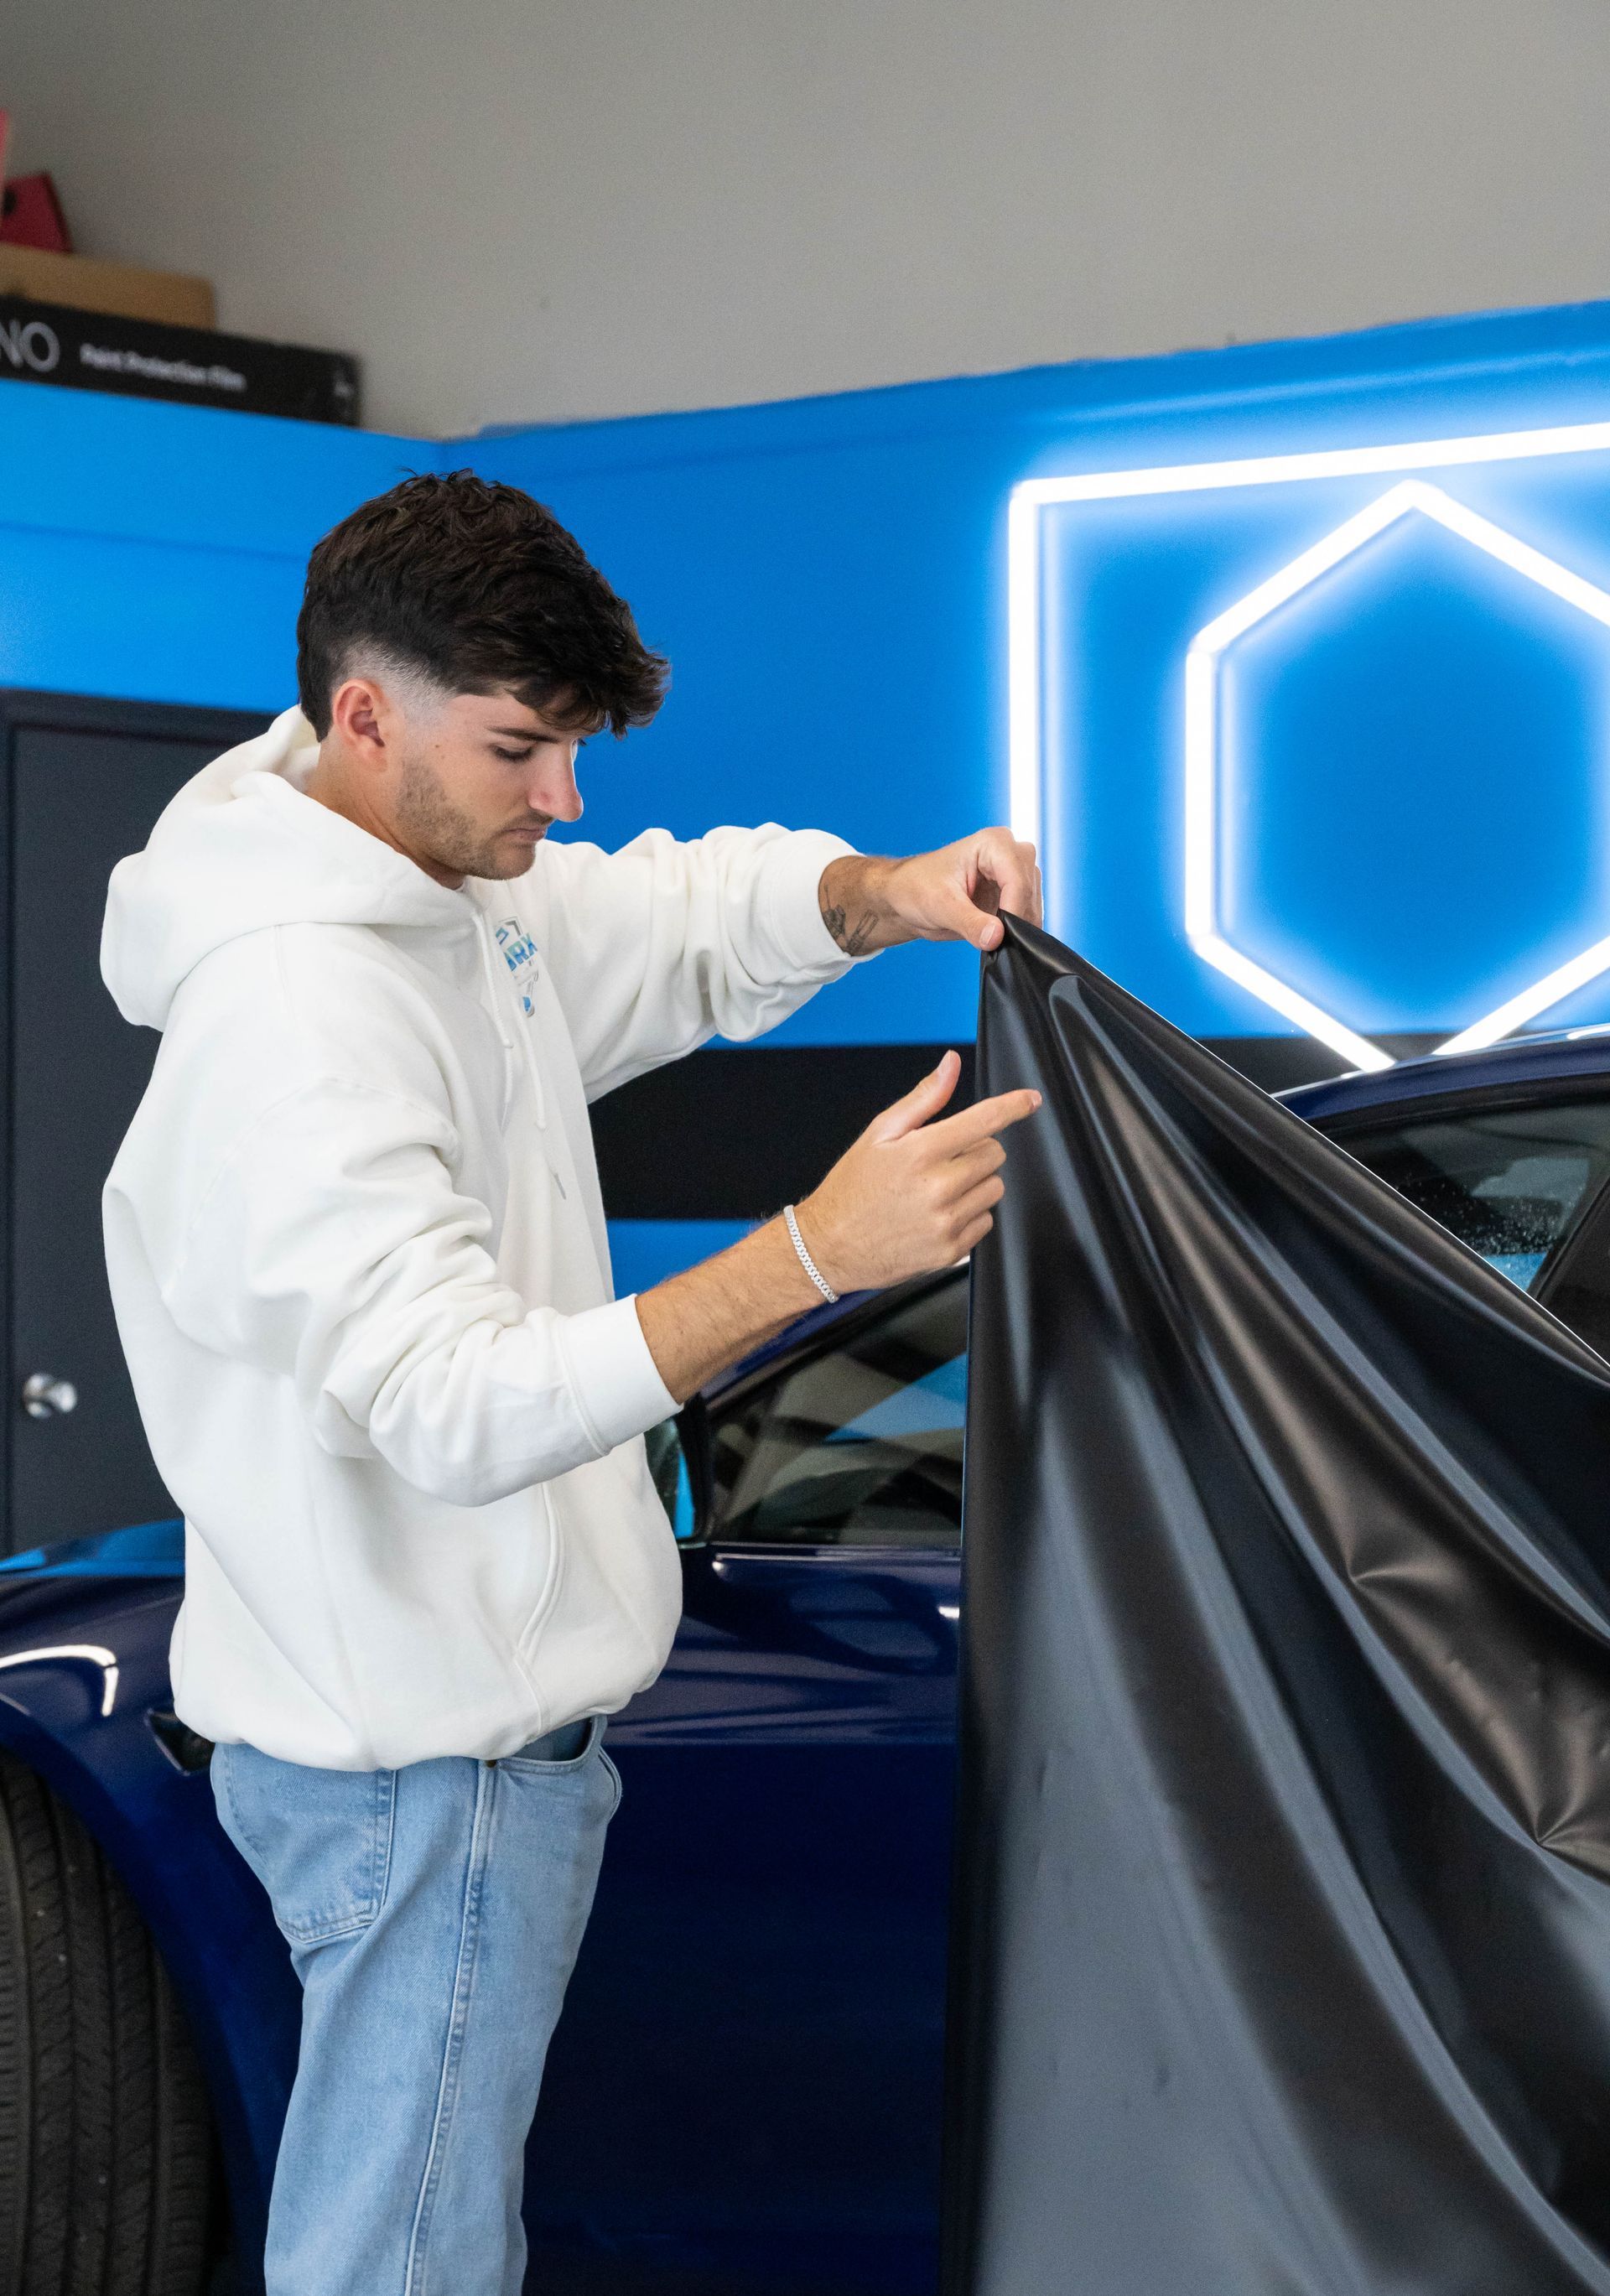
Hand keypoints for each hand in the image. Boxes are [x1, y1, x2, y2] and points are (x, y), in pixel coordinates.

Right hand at [795, 1051, 1040, 1291]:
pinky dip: (969, 1214)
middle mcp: (938, 1188)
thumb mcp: (879, 1134)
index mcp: (921, 1152)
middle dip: (975, 1151)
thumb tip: (951, 1064)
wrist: (830, 1246)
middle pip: (994, 1155)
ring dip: (975, 1184)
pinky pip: (986, 1222)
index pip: (984, 1121)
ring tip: (938, 1189)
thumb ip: (923, 1099)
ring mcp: (947, 1222)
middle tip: (941, 1160)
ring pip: (994, 1189)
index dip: (1013, 1106)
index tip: (1031, 1100)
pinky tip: (938, 1214)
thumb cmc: (852, 1188)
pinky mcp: (951, 1251)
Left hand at [819, 829, 1041, 956]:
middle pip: (1030, 889)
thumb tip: (996, 937)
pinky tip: (998, 937)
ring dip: (1019, 926)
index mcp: (992, 843)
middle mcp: (1009, 853)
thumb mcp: (940, 906)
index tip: (1001, 936)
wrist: (907, 896)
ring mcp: (1013, 873)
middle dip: (1017, 918)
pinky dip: (1017, 929)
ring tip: (991, 939)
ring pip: (1034, 903)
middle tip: (996, 941)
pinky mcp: (1012, 894)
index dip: (1014, 909)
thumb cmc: (917, 887)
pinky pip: (1028, 914)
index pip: (1018, 878)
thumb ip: (970, 922)